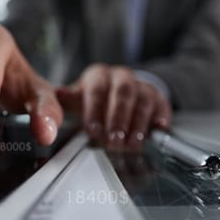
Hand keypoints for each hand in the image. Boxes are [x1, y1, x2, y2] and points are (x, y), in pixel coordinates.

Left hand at [57, 64, 171, 148]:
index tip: (93, 131)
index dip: (95, 111)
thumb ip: (68, 100)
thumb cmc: (95, 101)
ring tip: (132, 144)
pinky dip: (159, 118)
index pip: (96, 89)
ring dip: (137, 124)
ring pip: (142, 100)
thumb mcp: (79, 100)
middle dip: (118, 119)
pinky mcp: (158, 97)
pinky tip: (157, 130)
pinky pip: (161, 105)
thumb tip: (58, 95)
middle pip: (122, 93)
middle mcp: (121, 77)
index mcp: (98, 76)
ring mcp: (141, 86)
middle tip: (114, 141)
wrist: (119, 94)